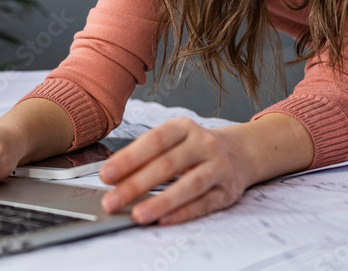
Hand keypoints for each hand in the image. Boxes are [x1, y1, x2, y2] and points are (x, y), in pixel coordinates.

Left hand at [98, 117, 255, 224]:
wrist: (240, 152)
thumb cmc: (195, 147)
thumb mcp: (173, 140)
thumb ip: (146, 155)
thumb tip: (114, 177)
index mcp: (183, 127)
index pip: (153, 141)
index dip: (128, 158)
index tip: (106, 175)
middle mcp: (203, 144)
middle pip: (167, 165)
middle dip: (136, 184)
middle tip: (112, 200)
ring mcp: (218, 167)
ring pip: (188, 185)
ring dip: (161, 202)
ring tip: (137, 214)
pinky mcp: (227, 190)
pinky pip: (204, 203)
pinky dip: (183, 213)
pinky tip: (163, 220)